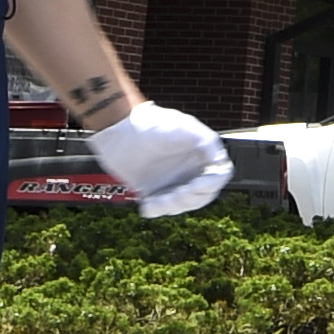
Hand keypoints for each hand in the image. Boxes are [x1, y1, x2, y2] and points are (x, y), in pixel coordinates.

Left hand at [87, 103, 229, 218]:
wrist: (114, 132)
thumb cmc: (145, 123)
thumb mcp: (177, 126)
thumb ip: (202, 139)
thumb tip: (217, 157)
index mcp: (201, 152)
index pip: (219, 173)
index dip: (211, 183)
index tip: (195, 186)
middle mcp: (190, 167)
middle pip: (205, 194)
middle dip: (190, 198)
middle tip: (174, 195)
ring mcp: (173, 180)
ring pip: (184, 204)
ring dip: (172, 207)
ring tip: (156, 201)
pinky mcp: (156, 190)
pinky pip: (163, 208)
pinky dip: (156, 210)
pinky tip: (146, 205)